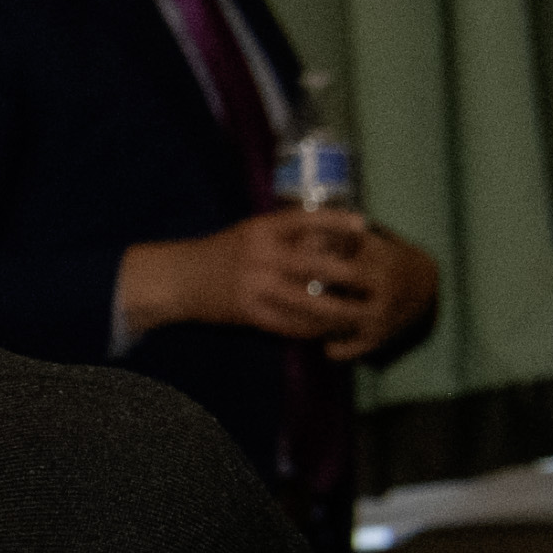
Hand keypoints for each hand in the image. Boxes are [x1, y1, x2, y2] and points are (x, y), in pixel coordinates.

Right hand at [117, 210, 434, 357]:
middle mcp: (260, 255)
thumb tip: (328, 238)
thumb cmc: (221, 252)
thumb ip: (284, 234)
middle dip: (346, 274)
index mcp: (261, 230)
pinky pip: (289, 323)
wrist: (180, 278)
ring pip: (306, 300)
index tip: (364, 226)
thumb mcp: (250, 232)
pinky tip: (327, 332)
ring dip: (335, 310)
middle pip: (314, 264)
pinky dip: (311, 329)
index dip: (337, 222)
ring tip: (357, 314)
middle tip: (373, 280)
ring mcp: (255, 285)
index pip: (305, 220)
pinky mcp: (249, 312)